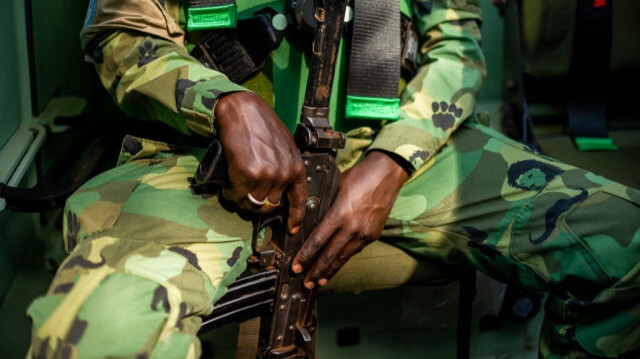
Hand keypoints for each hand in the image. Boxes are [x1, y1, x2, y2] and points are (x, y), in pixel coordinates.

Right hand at [214, 92, 306, 232]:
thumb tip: (281, 189)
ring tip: (237, 186)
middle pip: (270, 205)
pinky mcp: (246, 174)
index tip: (292, 227)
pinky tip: (228, 183)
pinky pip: (236, 196)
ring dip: (242, 198)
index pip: (299, 200)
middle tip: (247, 193)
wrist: (243, 111)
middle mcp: (283, 174)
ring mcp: (265, 175)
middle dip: (258, 202)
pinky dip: (230, 193)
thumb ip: (286, 167)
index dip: (295, 217)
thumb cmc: (262, 125)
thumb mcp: (285, 146)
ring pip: (252, 203)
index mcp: (296, 167)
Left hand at [291, 151, 408, 288]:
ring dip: (329, 271)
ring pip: (343, 257)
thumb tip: (311, 220)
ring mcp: (364, 233)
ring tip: (319, 281)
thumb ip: (325, 207)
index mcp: (340, 214)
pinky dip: (343, 260)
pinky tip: (336, 266)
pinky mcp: (373, 235)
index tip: (296, 266)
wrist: (387, 173)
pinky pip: (354, 250)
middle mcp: (353, 227)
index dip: (305, 256)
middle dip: (315, 271)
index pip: (318, 241)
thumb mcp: (335, 188)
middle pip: (330, 255)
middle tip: (305, 282)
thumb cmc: (359, 176)